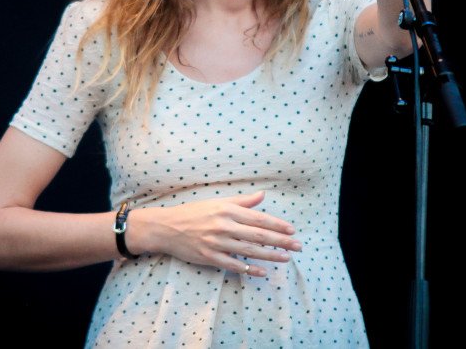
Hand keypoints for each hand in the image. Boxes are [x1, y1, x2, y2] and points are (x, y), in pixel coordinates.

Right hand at [128, 190, 300, 276]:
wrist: (167, 227)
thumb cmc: (194, 212)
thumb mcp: (218, 202)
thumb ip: (242, 201)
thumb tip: (263, 195)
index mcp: (228, 210)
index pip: (259, 219)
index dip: (277, 225)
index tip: (292, 230)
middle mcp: (224, 226)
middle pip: (258, 235)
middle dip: (280, 241)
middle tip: (298, 246)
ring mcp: (217, 243)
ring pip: (249, 251)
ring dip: (270, 255)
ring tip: (286, 258)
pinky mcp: (209, 257)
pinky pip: (233, 264)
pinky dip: (249, 269)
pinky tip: (262, 272)